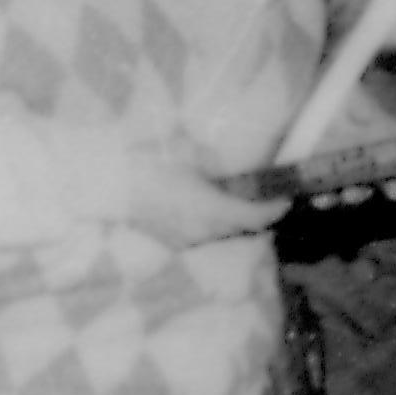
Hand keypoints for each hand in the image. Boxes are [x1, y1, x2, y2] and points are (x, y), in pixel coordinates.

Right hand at [124, 149, 292, 247]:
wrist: (110, 185)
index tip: (285, 199)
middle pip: (241, 228)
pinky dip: (211, 223)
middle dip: (256, 215)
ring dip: (232, 220)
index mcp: (213, 209)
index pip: (256, 217)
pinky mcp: (173, 241)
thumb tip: (229, 164)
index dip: (275, 210)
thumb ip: (215, 161)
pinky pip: (202, 234)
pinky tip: (205, 207)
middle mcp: (205, 230)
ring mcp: (187, 240)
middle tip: (265, 197)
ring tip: (234, 199)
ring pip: (222, 233)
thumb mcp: (188, 152)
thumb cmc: (151, 163)